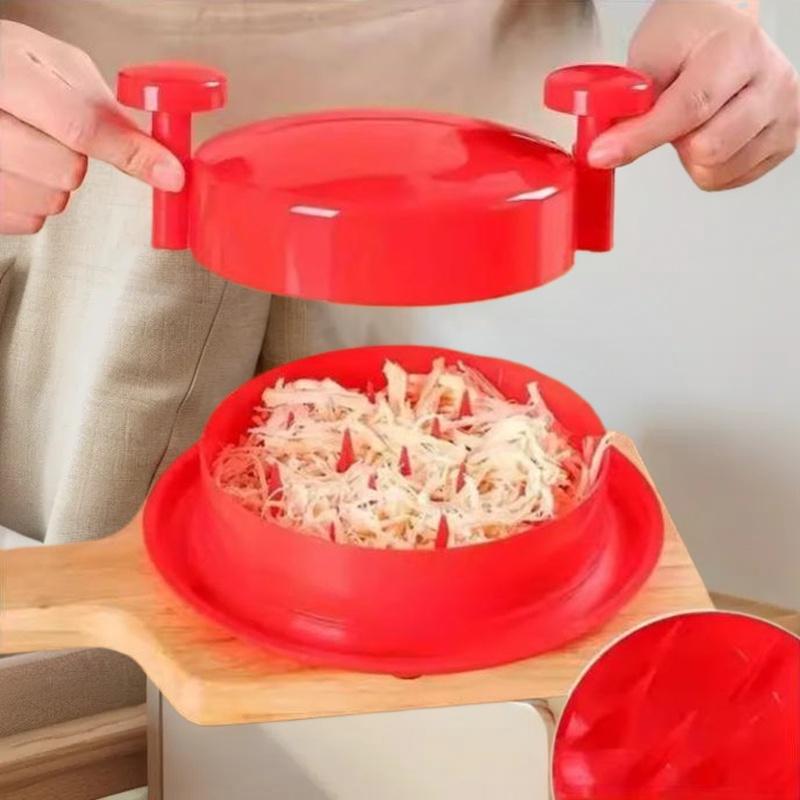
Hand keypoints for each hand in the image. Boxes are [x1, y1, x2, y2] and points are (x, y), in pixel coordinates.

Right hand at [0, 21, 183, 233]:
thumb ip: (108, 110)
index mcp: (5, 71)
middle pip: (65, 170)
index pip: (79, 124)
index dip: (130, 152)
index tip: (170, 173)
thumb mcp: (60, 68)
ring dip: (54, 184)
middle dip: (77, 160)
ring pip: (48, 201)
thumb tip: (159, 157)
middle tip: (58, 135)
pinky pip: (27, 221)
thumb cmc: (12, 66)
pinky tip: (19, 169)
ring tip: (32, 147)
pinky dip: (33, 202)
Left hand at [589, 0, 799, 190]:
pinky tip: (708, 135)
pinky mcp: (786, 140)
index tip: (603, 154)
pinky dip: (708, 167)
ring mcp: (786, 112)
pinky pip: (729, 180)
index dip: (641, 137)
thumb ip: (630, 103)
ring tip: (692, 124)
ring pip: (717, 170)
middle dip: (673, 142)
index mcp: (739, 47)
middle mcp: (773, 79)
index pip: (689, 107)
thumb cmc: (687, 38)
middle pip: (708, 148)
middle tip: (669, 118)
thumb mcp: (649, 55)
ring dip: (689, 158)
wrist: (719, 27)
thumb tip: (605, 151)